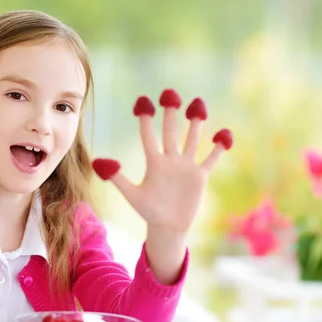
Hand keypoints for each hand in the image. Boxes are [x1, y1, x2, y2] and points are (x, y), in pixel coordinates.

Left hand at [98, 92, 228, 234]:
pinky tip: (223, 134)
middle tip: (170, 94)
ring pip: (192, 139)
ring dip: (195, 123)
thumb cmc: (148, 211)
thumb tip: (98, 161)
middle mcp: (170, 159)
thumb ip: (117, 178)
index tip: (142, 101)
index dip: (145, 119)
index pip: (148, 136)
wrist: (168, 227)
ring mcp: (186, 166)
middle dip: (171, 113)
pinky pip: (211, 158)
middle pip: (170, 131)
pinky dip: (218, 147)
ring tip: (197, 104)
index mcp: (153, 162)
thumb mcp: (132, 195)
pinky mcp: (200, 175)